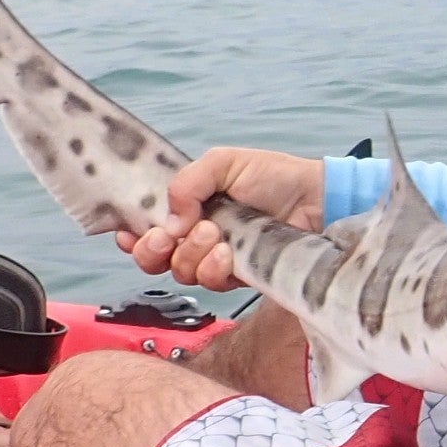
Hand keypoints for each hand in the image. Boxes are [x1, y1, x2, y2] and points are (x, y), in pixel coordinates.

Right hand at [116, 146, 322, 288]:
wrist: (317, 198)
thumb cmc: (274, 176)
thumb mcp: (224, 163)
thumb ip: (187, 182)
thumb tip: (169, 219)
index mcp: (186, 208)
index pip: (145, 229)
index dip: (131, 236)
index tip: (130, 232)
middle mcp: (196, 236)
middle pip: (153, 259)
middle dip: (152, 250)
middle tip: (169, 236)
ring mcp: (217, 259)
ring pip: (181, 272)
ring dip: (190, 254)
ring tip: (213, 232)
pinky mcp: (239, 276)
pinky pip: (212, 283)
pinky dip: (213, 269)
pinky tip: (226, 253)